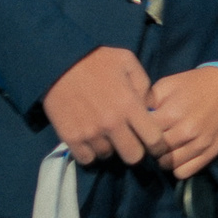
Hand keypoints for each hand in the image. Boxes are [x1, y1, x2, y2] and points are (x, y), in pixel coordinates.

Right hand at [41, 46, 166, 165]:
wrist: (59, 62)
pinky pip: (87, 158)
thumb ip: (144, 85)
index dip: (158, 145)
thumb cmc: (97, 59)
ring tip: (105, 133)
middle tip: (129, 141)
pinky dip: (90, 152)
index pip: (154, 139)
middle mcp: (112, 123)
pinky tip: (90, 139)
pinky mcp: (71, 138)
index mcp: (130, 105)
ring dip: (109, 148)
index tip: (155, 144)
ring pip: (108, 156)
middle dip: (135, 151)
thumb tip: (150, 108)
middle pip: (133, 157)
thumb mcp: (128, 62)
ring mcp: (90, 133)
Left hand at [148, 66, 217, 178]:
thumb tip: (133, 118)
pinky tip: (178, 155)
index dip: (138, 133)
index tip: (140, 130)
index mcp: (172, 113)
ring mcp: (200, 144)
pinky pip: (185, 172)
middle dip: (150, 146)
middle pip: (154, 152)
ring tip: (165, 147)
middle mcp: (186, 131)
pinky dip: (178, 167)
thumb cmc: (194, 83)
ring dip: (163, 158)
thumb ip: (148, 101)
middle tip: (152, 139)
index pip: (143, 135)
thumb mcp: (168, 84)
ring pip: (168, 165)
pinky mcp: (211, 153)